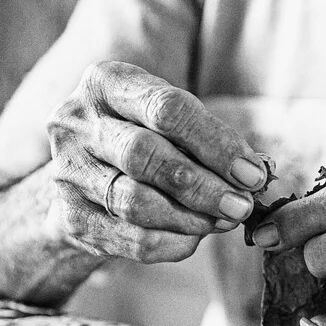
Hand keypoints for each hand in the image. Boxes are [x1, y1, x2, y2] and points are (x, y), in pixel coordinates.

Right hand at [47, 61, 267, 262]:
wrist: (83, 182)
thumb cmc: (143, 141)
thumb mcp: (168, 123)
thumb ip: (209, 140)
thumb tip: (256, 171)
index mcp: (107, 83)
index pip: (166, 108)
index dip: (216, 144)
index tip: (252, 173)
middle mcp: (76, 122)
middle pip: (145, 154)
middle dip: (203, 185)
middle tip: (242, 205)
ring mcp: (68, 171)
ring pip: (135, 202)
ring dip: (191, 217)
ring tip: (224, 220)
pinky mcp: (70, 217)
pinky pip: (131, 238)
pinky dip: (173, 242)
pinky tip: (196, 237)